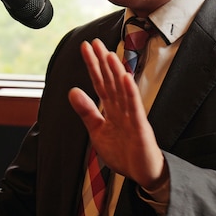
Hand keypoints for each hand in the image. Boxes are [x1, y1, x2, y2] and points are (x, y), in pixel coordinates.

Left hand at [67, 39, 166, 189]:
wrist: (142, 174)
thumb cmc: (124, 153)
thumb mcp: (97, 131)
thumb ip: (86, 111)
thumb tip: (72, 91)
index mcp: (111, 109)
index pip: (100, 83)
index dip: (92, 66)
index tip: (85, 48)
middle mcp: (122, 108)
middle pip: (110, 81)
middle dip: (102, 62)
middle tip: (94, 42)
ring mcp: (132, 116)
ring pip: (122, 90)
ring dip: (115, 72)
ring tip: (108, 54)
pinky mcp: (140, 127)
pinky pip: (135, 107)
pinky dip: (130, 92)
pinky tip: (125, 78)